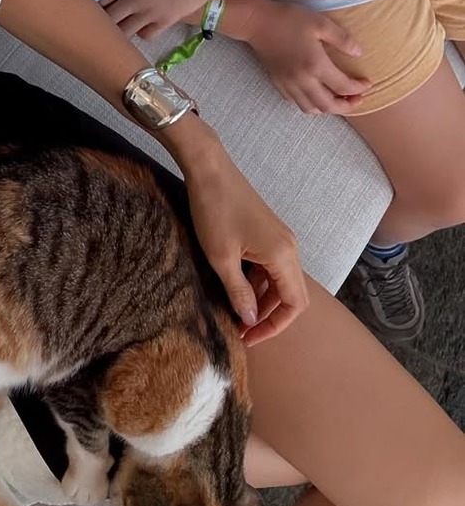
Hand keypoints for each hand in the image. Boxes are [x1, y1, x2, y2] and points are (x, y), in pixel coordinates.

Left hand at [102, 0, 212, 37]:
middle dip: (100, 21)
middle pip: (107, 19)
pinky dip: (140, 33)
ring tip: (116, 27)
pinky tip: (141, 26)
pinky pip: (145, 36)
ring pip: (123, 32)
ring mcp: (149, 14)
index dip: (91, 4)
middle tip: (98, 20)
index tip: (89, 5)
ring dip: (118, 31)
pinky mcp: (164, 22)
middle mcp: (133, 0)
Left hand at [183, 150, 306, 345]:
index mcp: (283, 256)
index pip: (295, 304)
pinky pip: (270, 266)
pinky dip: (256, 281)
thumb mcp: (221, 258)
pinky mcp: (267, 233)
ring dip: (261, 299)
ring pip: (279, 281)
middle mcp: (289, 248)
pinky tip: (234, 287)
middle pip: (291, 295)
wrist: (209, 169)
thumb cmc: (214, 210)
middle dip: (268, 316)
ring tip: (233, 311)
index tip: (248, 336)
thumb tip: (249, 318)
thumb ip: (238, 291)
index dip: (274, 326)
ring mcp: (279, 239)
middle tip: (240, 329)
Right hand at [243, 1, 369, 114]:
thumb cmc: (289, 19)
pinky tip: (315, 93)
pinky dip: (310, 103)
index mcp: (315, 65)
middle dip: (347, 106)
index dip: (359, 88)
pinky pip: (296, 102)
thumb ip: (342, 39)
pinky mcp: (278, 83)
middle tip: (358, 99)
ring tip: (338, 99)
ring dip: (328, 108)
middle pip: (328, 106)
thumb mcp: (321, 23)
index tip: (368, 83)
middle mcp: (302, 80)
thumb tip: (359, 53)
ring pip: (311, 108)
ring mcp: (288, 84)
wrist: (257, 22)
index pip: (343, 87)